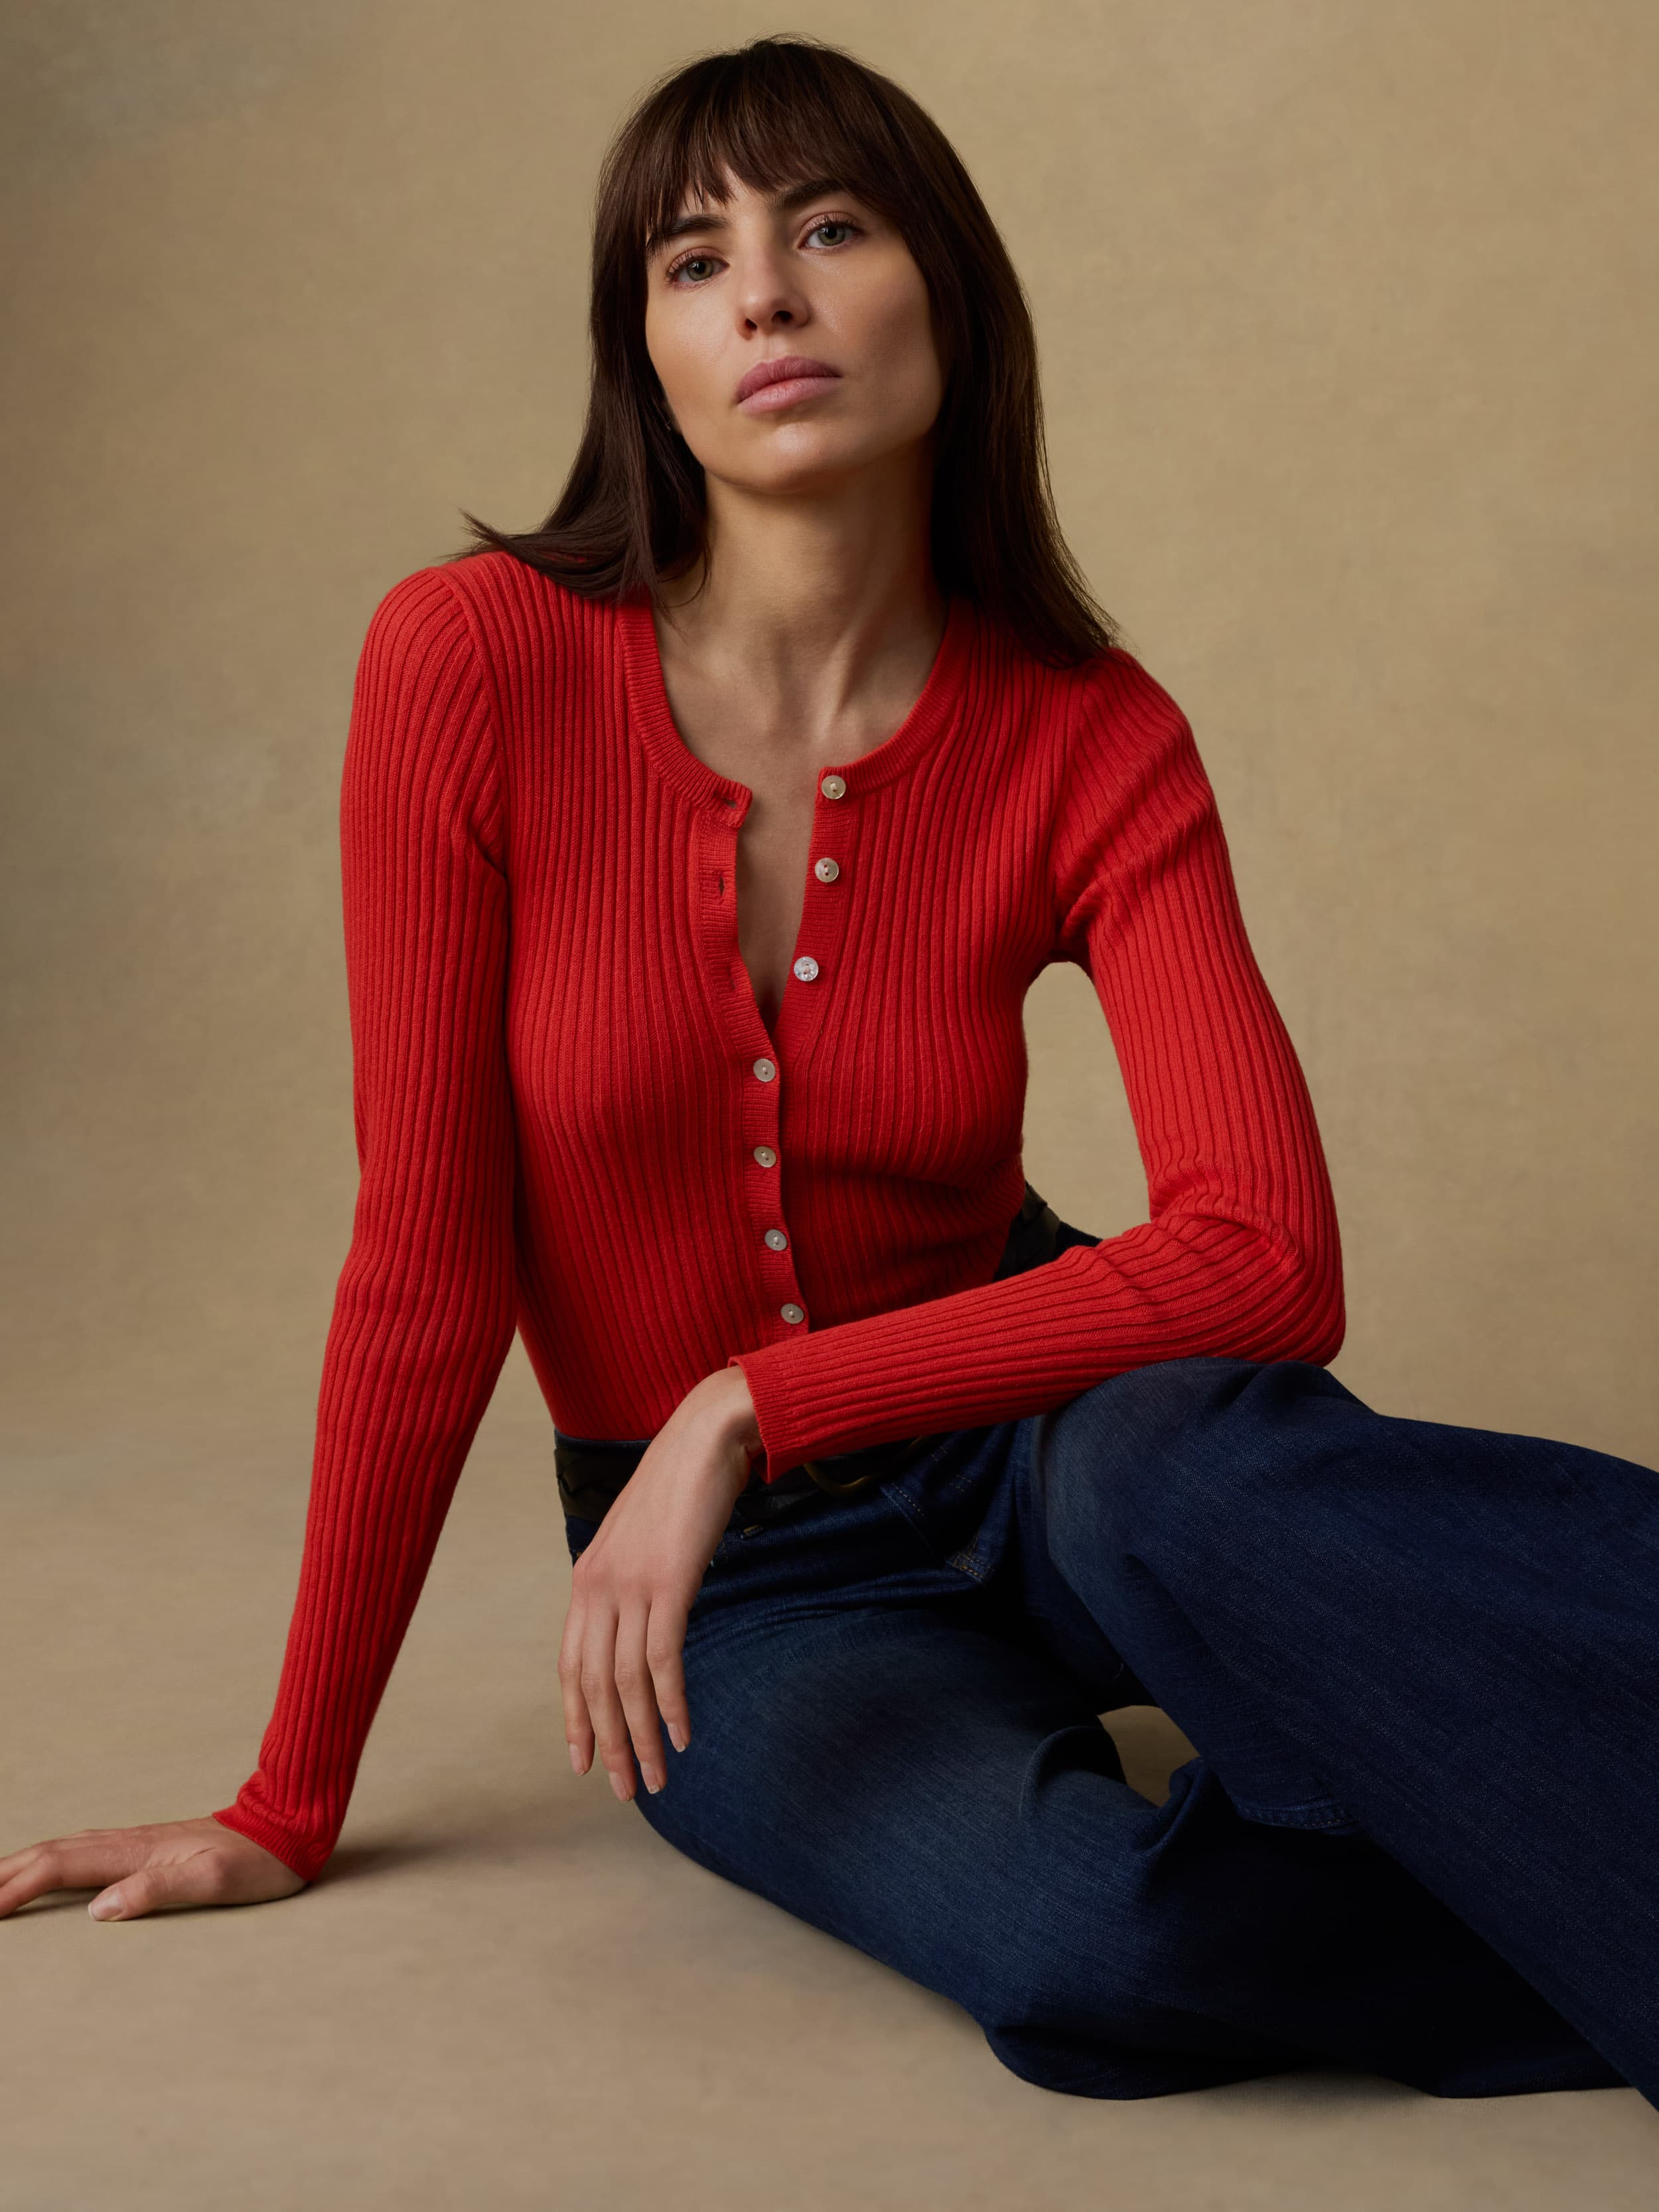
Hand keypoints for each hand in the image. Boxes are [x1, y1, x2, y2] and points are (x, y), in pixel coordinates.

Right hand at [0, 1815, 306, 1920]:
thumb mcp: (216, 1881)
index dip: (17, 1887)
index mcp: (138, 1851)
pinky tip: (45, 1868)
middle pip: (50, 1852)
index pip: (61, 1865)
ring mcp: (136, 1842)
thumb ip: (158, 1890)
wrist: (287, 1827)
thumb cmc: (258, 1861)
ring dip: (22, 1864)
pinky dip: (50, 1860)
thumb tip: (100, 1909)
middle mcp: (130, 1842)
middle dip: (4, 1872)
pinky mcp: (145, 1848)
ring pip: (63, 1848)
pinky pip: (82, 1851)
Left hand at [560, 1368, 759, 1800]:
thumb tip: (643, 1624)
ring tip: (656, 1778)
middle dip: (609, 1743)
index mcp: (586, 1579)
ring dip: (642, 1737)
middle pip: (594, 1685)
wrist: (707, 1437)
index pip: (570, 1666)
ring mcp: (630, 1586)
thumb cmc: (682, 1486)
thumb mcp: (644, 1540)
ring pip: (626, 1683)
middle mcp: (597, 1587)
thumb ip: (633, 1583)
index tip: (584, 1761)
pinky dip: (671, 1704)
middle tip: (626, 1790)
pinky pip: (663, 1660)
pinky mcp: (667, 1584)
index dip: (575, 1718)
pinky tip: (684, 1734)